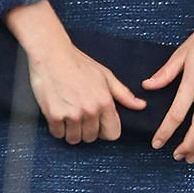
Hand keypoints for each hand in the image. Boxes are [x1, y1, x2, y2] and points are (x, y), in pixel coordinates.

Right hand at [5, 0, 145, 143]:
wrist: (52, 55)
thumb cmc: (79, 63)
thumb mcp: (105, 76)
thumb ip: (123, 94)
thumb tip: (141, 106)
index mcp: (105, 101)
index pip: (113, 134)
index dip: (106, 129)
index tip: (99, 121)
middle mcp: (90, 110)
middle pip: (92, 138)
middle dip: (87, 129)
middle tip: (81, 111)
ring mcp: (72, 114)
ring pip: (74, 139)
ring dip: (71, 130)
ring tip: (69, 110)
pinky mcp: (54, 116)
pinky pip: (58, 134)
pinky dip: (58, 127)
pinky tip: (59, 110)